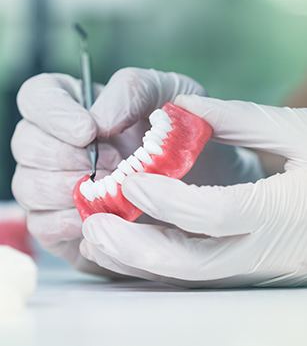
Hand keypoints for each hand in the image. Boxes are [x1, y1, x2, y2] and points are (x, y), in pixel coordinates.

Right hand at [12, 69, 260, 275]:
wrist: (198, 185)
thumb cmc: (180, 133)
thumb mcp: (168, 94)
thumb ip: (132, 90)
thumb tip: (98, 120)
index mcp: (76, 105)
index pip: (37, 96)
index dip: (53, 113)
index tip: (88, 131)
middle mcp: (56, 143)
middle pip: (26, 143)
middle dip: (66, 156)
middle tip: (114, 164)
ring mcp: (52, 184)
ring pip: (28, 184)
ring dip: (68, 188)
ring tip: (111, 190)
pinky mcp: (60, 224)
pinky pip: (42, 224)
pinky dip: (68, 221)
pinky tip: (99, 215)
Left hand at [81, 95, 306, 286]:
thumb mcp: (298, 132)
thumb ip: (239, 118)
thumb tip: (182, 108)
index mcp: (282, 210)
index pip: (215, 214)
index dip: (168, 200)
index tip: (132, 182)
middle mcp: (264, 248)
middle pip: (193, 263)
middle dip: (138, 249)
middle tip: (96, 227)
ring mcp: (254, 264)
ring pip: (189, 275)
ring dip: (140, 261)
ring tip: (98, 239)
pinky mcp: (245, 265)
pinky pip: (194, 271)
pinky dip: (156, 261)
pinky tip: (128, 245)